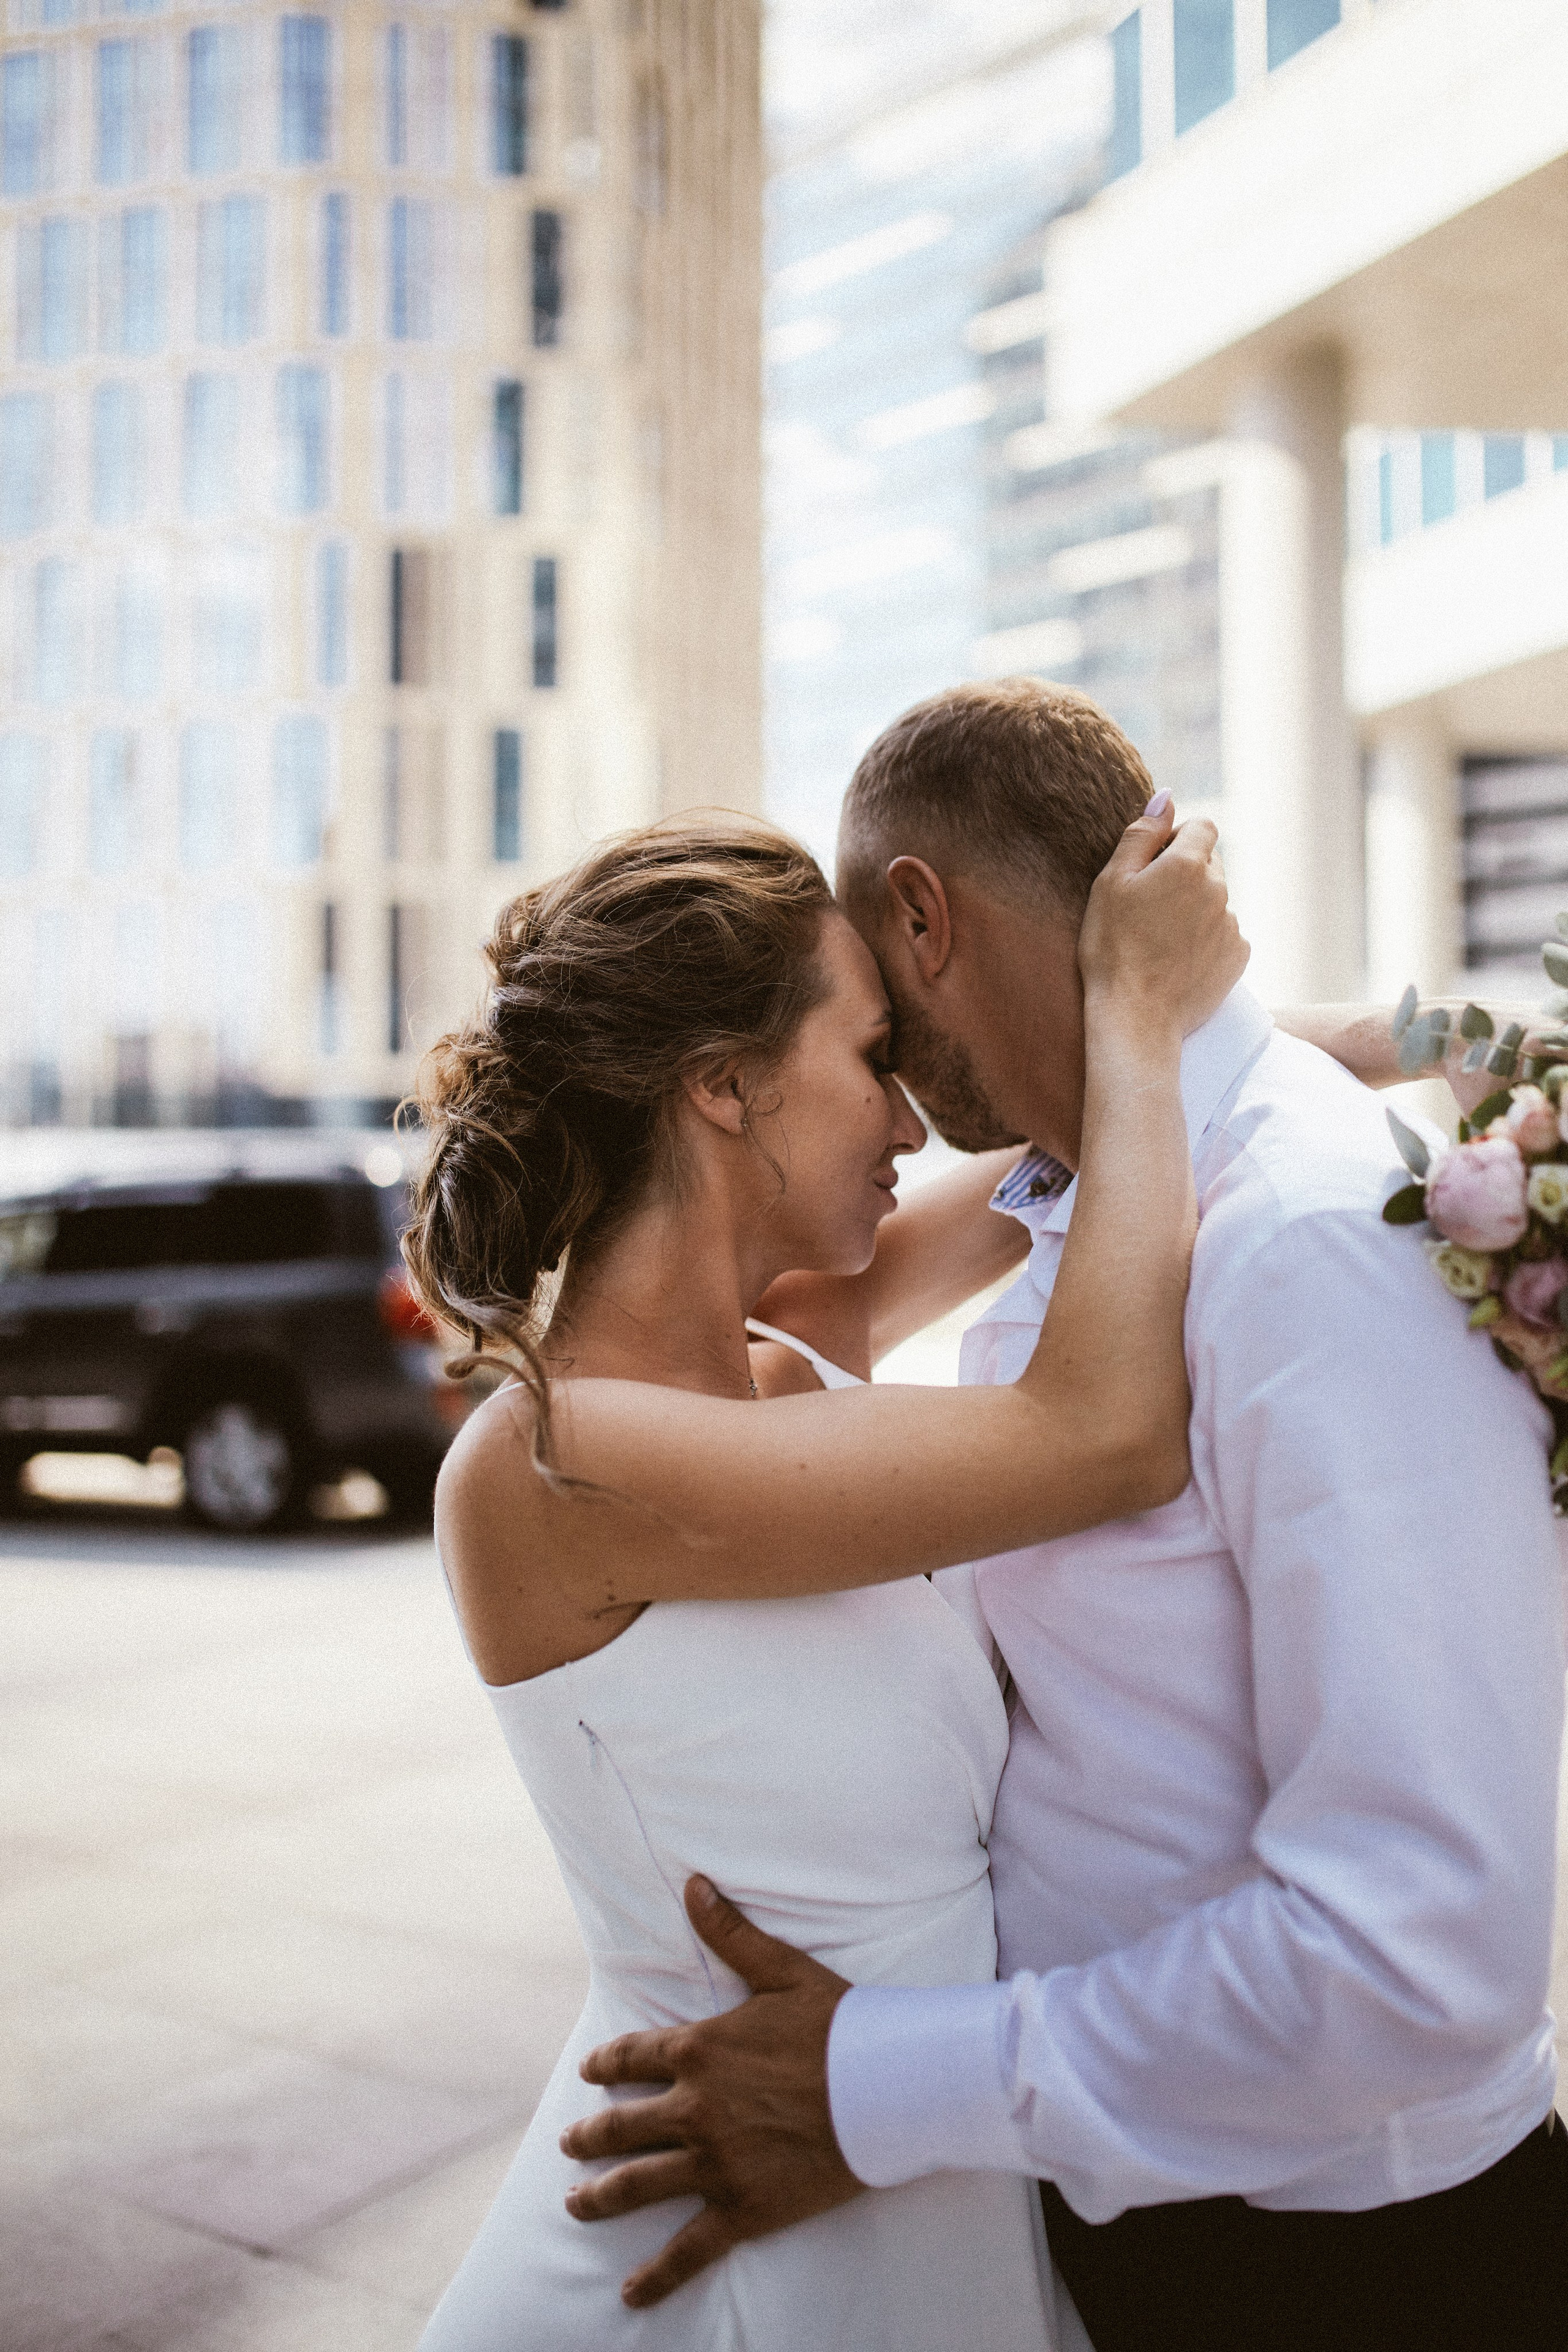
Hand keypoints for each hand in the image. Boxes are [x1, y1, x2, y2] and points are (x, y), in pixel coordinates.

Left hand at [559, 1875, 862, 2306]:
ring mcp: (714, 2162)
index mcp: (700, 2050)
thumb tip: (692, 1884)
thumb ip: (731, 1933)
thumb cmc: (840, 2025)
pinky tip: (630, 2294)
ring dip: (599, 2198)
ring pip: (637, 2185)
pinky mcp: (741, 2208)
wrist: (887, 2085)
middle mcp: (694, 2108)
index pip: (633, 2056)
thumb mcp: (782, 1971)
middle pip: (621, 2126)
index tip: (589, 2072)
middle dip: (589, 2137)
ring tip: (576, 2205)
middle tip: (570, 2145)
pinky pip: (688, 2249)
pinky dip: (656, 2276)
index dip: (605, 2065)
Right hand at [1079, 792, 1248, 1039]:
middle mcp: (1219, 889)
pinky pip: (1225, 933)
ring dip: (1195, 909)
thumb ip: (1141, 835)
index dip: (1177, 840)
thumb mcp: (1111, 884)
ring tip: (1161, 941)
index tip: (1153, 866)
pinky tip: (1178, 960)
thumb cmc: (1113, 949)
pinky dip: (1206, 940)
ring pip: (1216, 900)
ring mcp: (1232, 924)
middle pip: (1210, 863)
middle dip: (1186, 874)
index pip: (1202, 826)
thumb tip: (1165, 797)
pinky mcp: (1239, 956)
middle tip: (1150, 908)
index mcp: (1187, 865)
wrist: (1136, 1017)